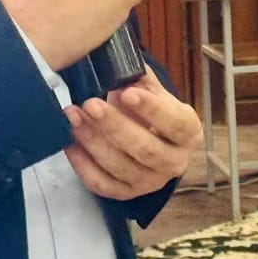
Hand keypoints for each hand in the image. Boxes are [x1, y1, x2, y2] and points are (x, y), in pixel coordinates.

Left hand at [64, 68, 202, 199]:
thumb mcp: (150, 90)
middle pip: (145, 149)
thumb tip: (123, 65)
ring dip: (93, 141)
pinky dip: (83, 166)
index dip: (153, 110)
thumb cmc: (147, 109)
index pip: (176, 124)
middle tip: (90, 104)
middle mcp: (174, 162)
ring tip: (72, 116)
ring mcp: (150, 182)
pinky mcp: (127, 193)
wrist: (145, 134)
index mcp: (188, 132)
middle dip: (114, 126)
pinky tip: (69, 143)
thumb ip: (141, 79)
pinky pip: (103, 185)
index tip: (127, 92)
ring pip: (121, 167)